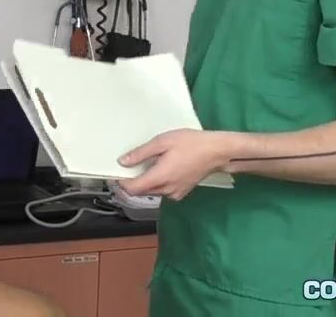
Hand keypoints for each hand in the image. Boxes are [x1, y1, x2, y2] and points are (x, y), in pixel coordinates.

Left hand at [116, 129, 230, 200]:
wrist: (217, 151)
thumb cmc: (191, 143)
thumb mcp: (163, 142)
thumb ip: (141, 153)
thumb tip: (123, 162)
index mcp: (160, 177)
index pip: (132, 189)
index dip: (122, 182)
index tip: (118, 172)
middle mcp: (167, 190)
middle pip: (141, 191)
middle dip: (134, 180)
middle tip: (133, 163)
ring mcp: (175, 194)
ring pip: (152, 191)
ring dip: (147, 181)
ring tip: (152, 162)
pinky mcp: (182, 193)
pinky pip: (163, 190)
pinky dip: (158, 182)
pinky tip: (164, 167)